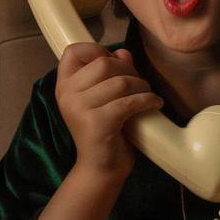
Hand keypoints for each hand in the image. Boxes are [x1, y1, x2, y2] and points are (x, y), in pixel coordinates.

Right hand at [56, 43, 162, 182]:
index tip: (113, 63)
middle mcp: (67, 95)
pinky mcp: (97, 123)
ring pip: (120, 82)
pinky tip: (155, 104)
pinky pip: (129, 101)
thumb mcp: (104, 98)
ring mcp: (80, 109)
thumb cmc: (104, 131)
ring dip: (141, 86)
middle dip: (129, 71)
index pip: (73, 51)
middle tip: (139, 85)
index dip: (96, 50)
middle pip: (104, 64)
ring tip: (147, 96)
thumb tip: (124, 53)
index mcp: (64, 86)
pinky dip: (148, 100)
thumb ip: (111, 73)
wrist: (100, 169)